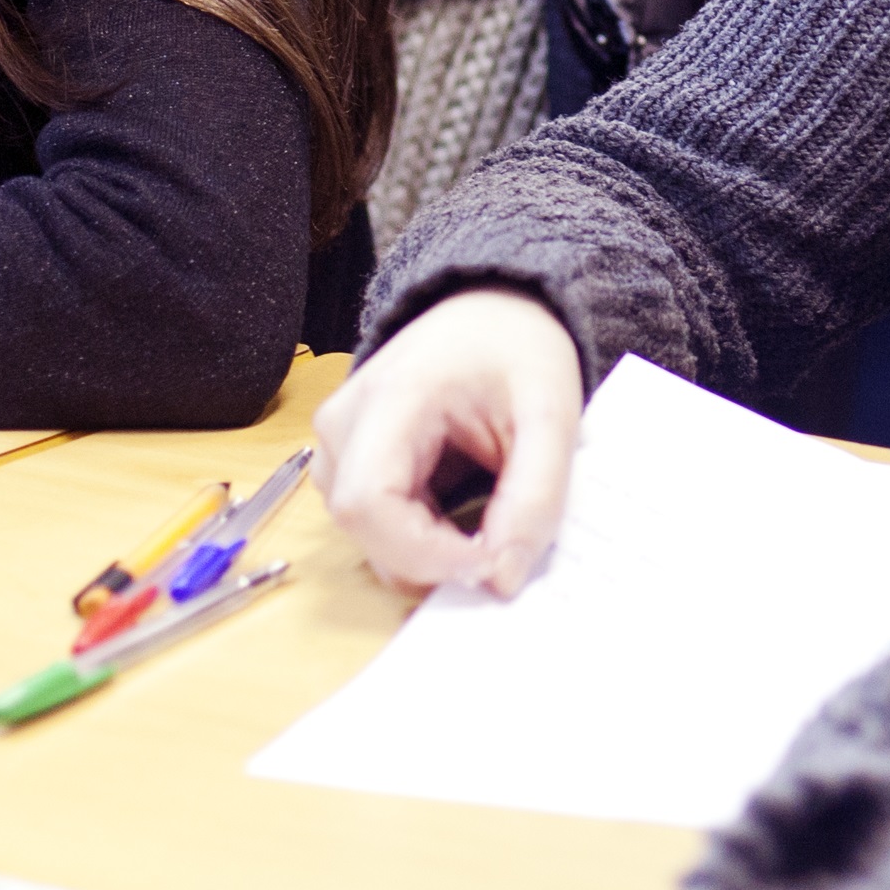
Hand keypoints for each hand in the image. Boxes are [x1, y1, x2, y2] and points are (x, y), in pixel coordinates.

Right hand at [312, 288, 585, 596]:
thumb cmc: (516, 348)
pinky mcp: (351, 463)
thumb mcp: (551, 414)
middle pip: (367, 531)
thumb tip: (502, 579)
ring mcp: (339, 446)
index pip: (368, 503)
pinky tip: (468, 510)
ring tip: (490, 518)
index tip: (490, 567)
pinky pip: (378, 526)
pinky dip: (426, 538)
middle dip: (436, 560)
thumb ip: (536, 495)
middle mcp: (344, 424)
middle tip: (503, 551)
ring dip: (432, 551)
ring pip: (370, 538)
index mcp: (390, 396)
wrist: (493, 310)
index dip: (423, 554)